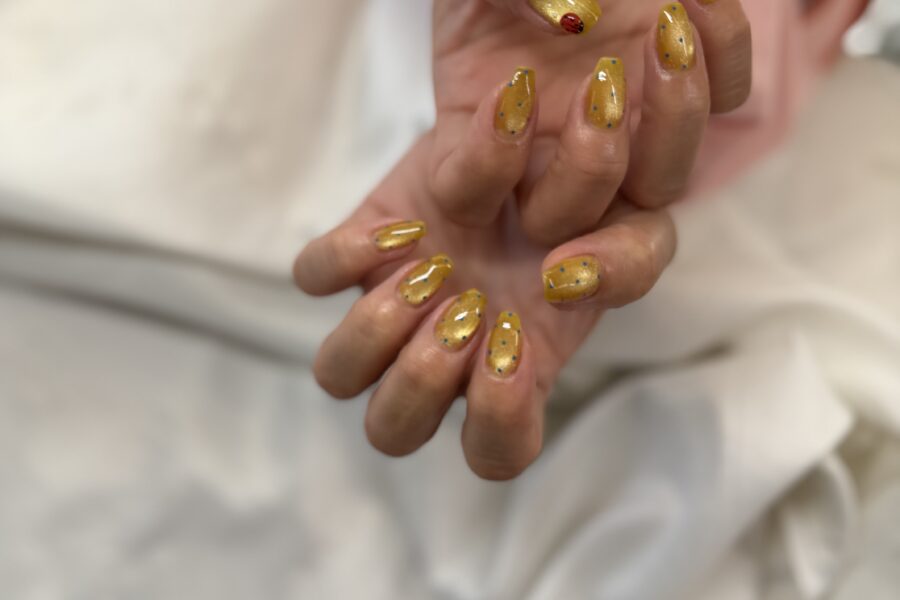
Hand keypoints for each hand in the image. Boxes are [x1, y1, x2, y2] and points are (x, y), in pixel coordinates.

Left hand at [294, 0, 750, 479]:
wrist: (549, 121)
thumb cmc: (597, 189)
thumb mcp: (628, 228)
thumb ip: (617, 264)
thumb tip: (560, 274)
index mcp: (517, 364)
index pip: (496, 451)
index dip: (496, 415)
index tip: (516, 341)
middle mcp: (443, 345)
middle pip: (393, 430)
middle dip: (419, 381)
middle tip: (461, 312)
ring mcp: (394, 298)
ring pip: (339, 373)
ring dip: (373, 330)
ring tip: (423, 272)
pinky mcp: (360, 240)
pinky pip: (314, 272)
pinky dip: (343, 253)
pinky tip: (395, 226)